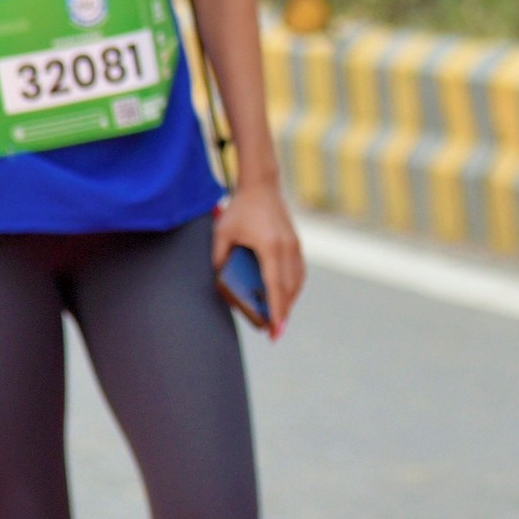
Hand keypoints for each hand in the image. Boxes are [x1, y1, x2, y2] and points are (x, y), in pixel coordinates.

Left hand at [211, 178, 306, 337]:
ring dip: (290, 301)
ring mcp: (295, 245)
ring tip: (280, 318)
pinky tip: (285, 295)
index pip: (275, 286)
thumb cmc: (240, 209)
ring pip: (297, 281)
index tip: (275, 330)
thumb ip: (220, 259)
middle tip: (275, 333)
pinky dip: (293, 287)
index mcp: (270, 247)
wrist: (262, 185)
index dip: (276, 311)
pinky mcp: (296, 243)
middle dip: (284, 313)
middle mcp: (287, 248)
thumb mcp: (223, 233)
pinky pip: (298, 271)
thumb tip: (222, 282)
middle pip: (289, 288)